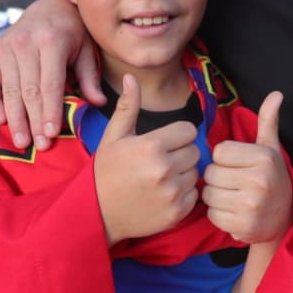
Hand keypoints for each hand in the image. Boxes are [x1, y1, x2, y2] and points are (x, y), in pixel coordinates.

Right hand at [0, 0, 102, 149]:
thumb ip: (90, 77)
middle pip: (28, 91)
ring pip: (9, 90)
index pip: (49, 84)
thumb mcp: (87, 49)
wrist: (49, 6)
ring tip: (22, 141)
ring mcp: (6, 48)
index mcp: (51, 41)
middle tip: (39, 145)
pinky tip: (1, 120)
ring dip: (15, 119)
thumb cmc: (73, 32)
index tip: (51, 134)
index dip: (50, 111)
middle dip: (33, 121)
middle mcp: (25, 44)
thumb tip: (99, 104)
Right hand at [94, 75, 201, 245]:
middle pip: (195, 151)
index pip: (188, 130)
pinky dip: (184, 195)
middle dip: (181, 153)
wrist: (96, 214)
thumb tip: (131, 77)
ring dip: (183, 174)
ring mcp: (173, 192)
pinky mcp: (177, 213)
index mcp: (152, 145)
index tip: (162, 143)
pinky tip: (164, 195)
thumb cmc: (105, 172)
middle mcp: (165, 168)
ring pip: (196, 172)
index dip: (176, 135)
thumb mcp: (113, 137)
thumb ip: (128, 107)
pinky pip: (195, 195)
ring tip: (161, 178)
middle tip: (160, 162)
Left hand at [202, 92, 292, 243]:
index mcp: (263, 158)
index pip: (219, 152)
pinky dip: (218, 214)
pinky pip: (212, 215)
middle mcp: (258, 182)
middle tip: (233, 182)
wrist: (286, 219)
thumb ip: (268, 121)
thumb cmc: (273, 178)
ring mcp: (251, 206)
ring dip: (215, 196)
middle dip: (218, 177)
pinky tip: (233, 211)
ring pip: (208, 194)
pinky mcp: (243, 227)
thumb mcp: (271, 149)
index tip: (236, 164)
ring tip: (232, 196)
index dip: (224, 158)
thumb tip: (276, 94)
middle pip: (211, 174)